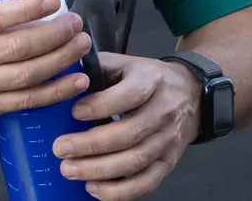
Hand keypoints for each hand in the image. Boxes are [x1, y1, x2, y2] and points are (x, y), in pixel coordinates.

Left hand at [53, 53, 201, 200]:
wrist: (191, 94)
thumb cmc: (149, 78)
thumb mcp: (126, 63)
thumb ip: (98, 67)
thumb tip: (64, 76)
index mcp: (151, 81)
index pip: (129, 95)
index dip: (101, 105)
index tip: (74, 112)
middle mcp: (163, 112)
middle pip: (129, 133)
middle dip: (91, 144)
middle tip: (60, 148)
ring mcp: (167, 140)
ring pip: (135, 161)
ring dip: (100, 170)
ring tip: (69, 169)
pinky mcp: (168, 162)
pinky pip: (146, 182)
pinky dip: (119, 191)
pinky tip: (94, 188)